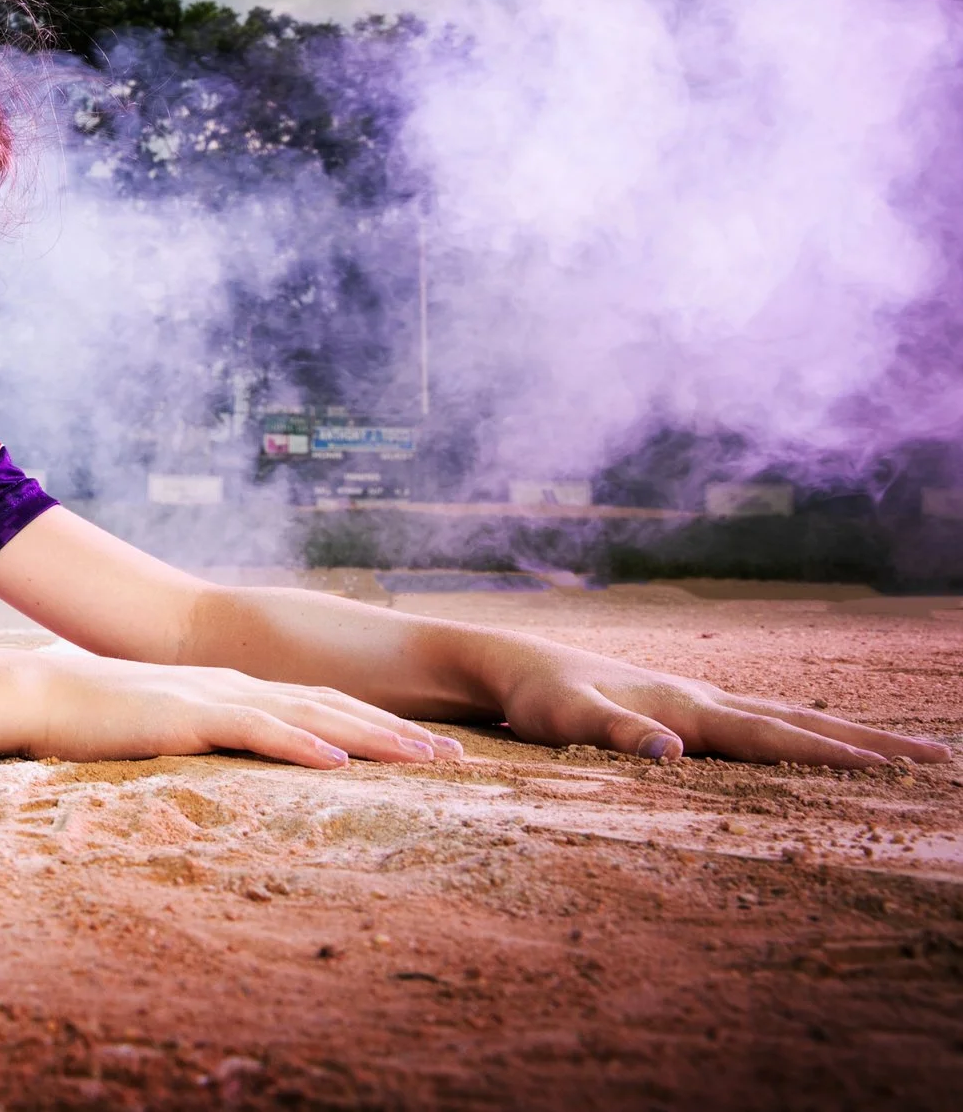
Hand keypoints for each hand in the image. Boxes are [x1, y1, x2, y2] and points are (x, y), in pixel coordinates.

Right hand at [39, 657, 466, 769]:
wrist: (42, 693)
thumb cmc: (97, 718)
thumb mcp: (166, 727)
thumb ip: (205, 737)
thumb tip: (232, 759)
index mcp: (234, 690)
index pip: (321, 706)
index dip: (376, 724)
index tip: (425, 746)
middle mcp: (238, 686)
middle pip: (334, 708)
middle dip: (397, 730)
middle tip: (456, 755)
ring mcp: (216, 698)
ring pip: (311, 717)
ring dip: (371, 736)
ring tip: (422, 757)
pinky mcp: (190, 717)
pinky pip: (256, 731)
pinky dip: (301, 744)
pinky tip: (337, 760)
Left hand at [492, 644, 951, 766]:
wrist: (512, 662)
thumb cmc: (536, 697)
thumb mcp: (567, 720)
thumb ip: (615, 735)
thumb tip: (674, 753)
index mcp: (687, 709)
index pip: (773, 737)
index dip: (834, 756)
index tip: (895, 768)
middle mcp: (701, 700)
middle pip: (798, 725)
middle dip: (867, 745)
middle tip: (938, 760)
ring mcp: (694, 701)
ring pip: (783, 720)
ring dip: (842, 736)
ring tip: (900, 753)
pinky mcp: (680, 708)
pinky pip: (755, 724)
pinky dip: (798, 733)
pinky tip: (814, 741)